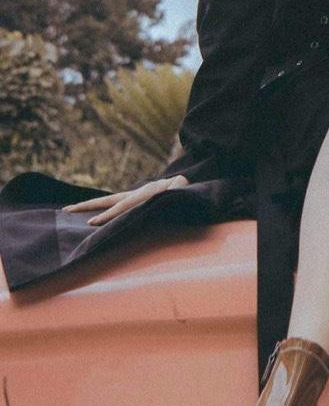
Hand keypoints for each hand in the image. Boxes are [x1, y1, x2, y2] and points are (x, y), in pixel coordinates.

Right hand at [62, 174, 189, 226]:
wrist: (185, 181)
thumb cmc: (184, 189)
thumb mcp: (182, 189)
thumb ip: (176, 189)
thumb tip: (172, 188)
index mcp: (144, 194)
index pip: (122, 206)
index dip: (108, 215)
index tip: (90, 223)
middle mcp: (135, 194)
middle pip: (107, 200)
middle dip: (87, 206)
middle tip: (66, 210)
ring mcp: (133, 196)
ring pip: (108, 202)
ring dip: (89, 207)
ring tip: (69, 210)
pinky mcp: (134, 199)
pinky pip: (115, 206)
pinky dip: (101, 210)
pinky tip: (90, 218)